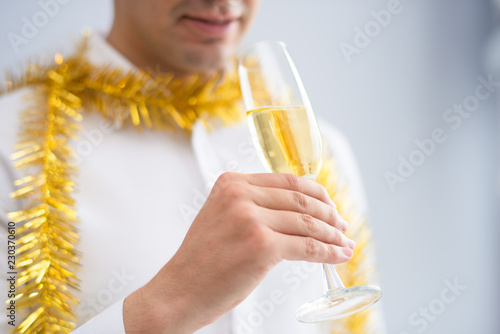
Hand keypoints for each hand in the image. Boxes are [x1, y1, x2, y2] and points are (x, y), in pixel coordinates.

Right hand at [123, 172, 353, 333]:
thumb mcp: (221, 218)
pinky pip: (307, 245)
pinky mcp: (262, 245)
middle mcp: (241, 195)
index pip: (287, 181)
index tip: (329, 206)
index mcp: (231, 183)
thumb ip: (251, 206)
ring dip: (333, 234)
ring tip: (345, 243)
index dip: (315, 193)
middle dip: (329, 214)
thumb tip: (294, 211)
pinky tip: (339, 255)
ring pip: (308, 223)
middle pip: (301, 199)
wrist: (178, 291)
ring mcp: (251, 219)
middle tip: (342, 226)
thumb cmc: (202, 262)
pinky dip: (328, 251)